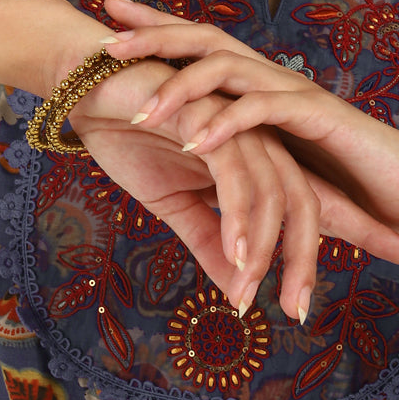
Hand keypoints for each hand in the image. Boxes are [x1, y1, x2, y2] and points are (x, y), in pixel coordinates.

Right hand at [66, 57, 324, 318]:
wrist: (86, 88)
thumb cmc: (131, 137)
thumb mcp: (174, 204)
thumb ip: (209, 241)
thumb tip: (233, 289)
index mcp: (254, 157)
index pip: (299, 207)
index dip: (312, 251)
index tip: (310, 303)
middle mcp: (257, 139)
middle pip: (302, 203)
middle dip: (303, 259)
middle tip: (297, 311)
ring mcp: (238, 126)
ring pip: (272, 194)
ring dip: (262, 250)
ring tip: (246, 292)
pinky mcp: (211, 118)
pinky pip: (234, 176)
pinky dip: (236, 219)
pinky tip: (233, 256)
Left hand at [100, 0, 398, 250]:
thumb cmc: (349, 187)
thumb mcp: (276, 176)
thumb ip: (237, 166)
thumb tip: (190, 168)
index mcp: (260, 89)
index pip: (199, 49)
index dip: (154, 30)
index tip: (105, 19)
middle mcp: (275, 79)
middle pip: (204, 39)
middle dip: (153, 34)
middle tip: (102, 35)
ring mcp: (297, 94)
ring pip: (228, 69)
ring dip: (179, 85)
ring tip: (138, 107)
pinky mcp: (319, 118)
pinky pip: (264, 111)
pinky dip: (227, 124)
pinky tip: (196, 141)